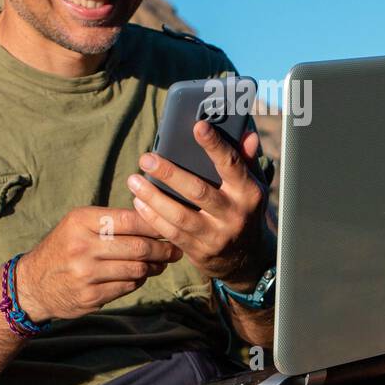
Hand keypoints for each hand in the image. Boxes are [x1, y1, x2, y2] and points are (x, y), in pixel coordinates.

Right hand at [15, 206, 183, 321]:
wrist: (32, 285)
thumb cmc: (64, 248)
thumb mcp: (78, 224)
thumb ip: (111, 220)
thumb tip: (155, 218)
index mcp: (81, 221)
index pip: (130, 219)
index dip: (156, 224)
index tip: (169, 225)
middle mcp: (82, 247)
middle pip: (139, 247)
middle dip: (163, 249)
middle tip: (175, 249)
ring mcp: (85, 274)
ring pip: (137, 270)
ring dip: (154, 267)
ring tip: (161, 262)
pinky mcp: (90, 297)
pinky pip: (127, 288)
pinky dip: (139, 281)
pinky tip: (141, 276)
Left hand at [128, 121, 272, 286]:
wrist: (245, 258)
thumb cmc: (242, 209)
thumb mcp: (250, 185)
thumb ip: (245, 159)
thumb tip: (247, 134)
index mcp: (248, 192)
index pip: (231, 165)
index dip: (215, 145)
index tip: (198, 126)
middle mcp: (234, 214)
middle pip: (198, 191)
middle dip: (169, 174)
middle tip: (146, 158)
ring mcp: (216, 235)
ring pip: (179, 215)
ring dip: (153, 197)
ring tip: (134, 180)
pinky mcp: (199, 251)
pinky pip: (171, 233)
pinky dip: (152, 217)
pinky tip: (139, 202)